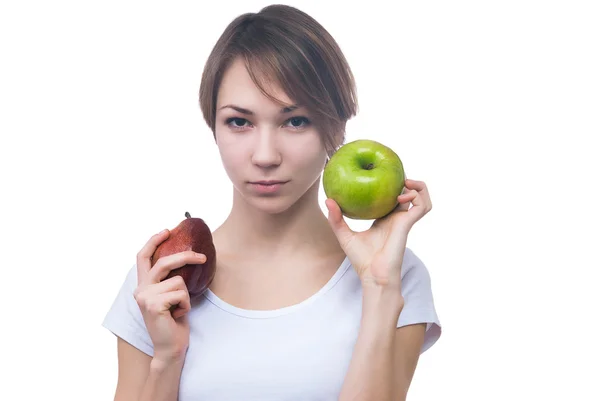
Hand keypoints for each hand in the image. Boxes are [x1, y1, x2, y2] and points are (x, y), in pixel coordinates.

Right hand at [133, 229, 206, 361]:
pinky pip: (181, 294)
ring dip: (186, 296)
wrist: (170, 347)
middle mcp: (140, 290)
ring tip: (179, 309)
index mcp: (143, 286)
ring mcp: (145, 297)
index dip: (153, 241)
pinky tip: (177, 316)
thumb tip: (187, 257)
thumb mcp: (172, 296)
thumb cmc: (174, 322)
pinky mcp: (153, 305)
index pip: (142, 257)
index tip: (167, 231)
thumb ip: (170, 280)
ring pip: (179, 281)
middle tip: (203, 257)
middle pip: (164, 262)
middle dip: (186, 257)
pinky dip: (186, 305)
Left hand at [325, 178, 431, 287]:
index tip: (379, 173)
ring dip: (418, 187)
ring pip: (422, 198)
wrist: (374, 275)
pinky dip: (417, 196)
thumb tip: (328, 199)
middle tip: (393, 173)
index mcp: (384, 219)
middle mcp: (396, 218)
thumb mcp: (344, 235)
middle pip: (408, 194)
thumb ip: (336, 218)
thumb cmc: (361, 260)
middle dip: (406, 181)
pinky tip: (402, 195)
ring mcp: (404, 221)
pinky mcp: (408, 224)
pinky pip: (421, 206)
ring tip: (406, 181)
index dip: (390, 185)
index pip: (391, 197)